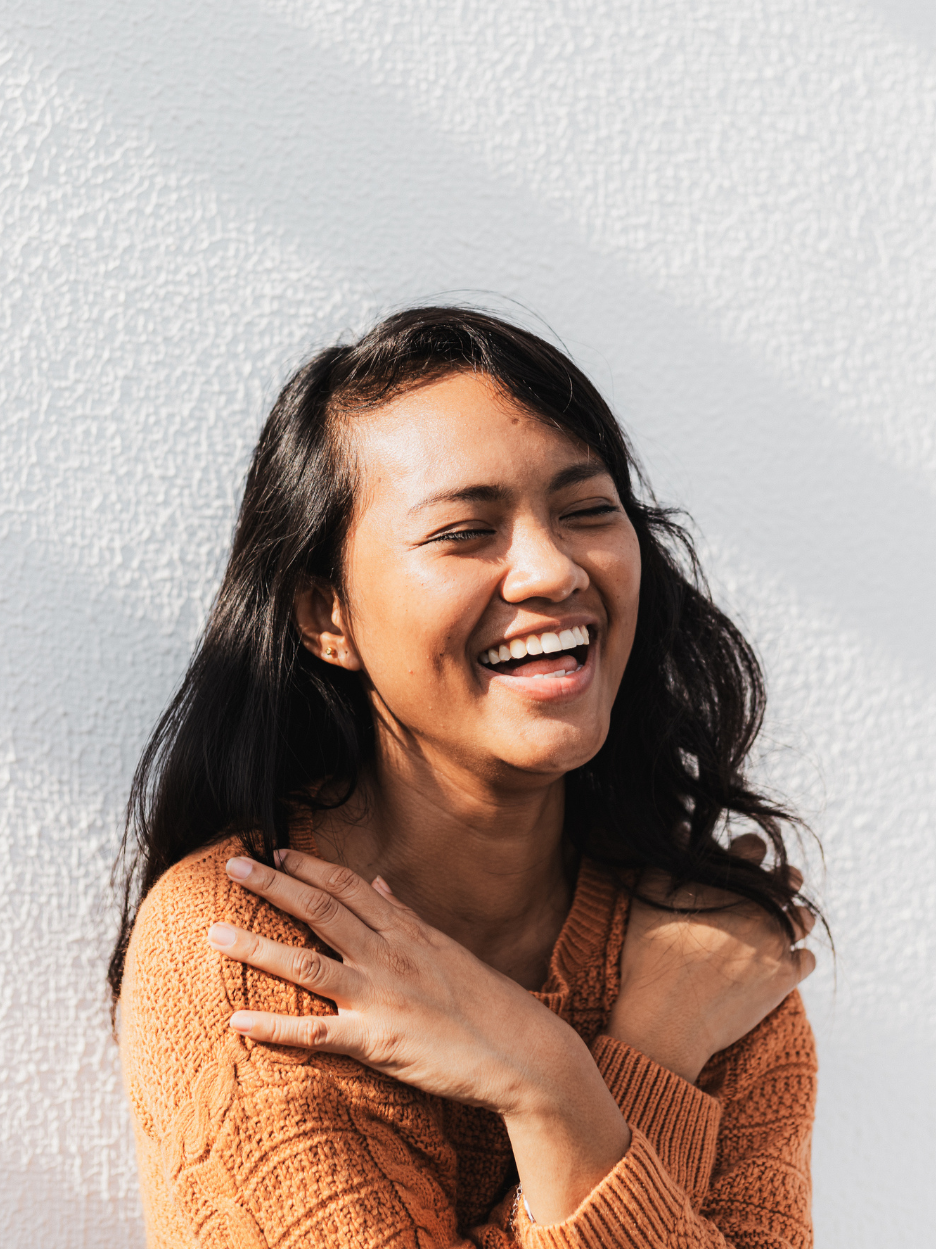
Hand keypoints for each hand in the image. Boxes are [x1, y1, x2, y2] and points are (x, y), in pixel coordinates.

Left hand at [209, 849, 630, 1224]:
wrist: (525, 1053)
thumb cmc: (489, 1001)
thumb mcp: (449, 948)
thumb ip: (408, 916)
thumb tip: (382, 883)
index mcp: (408, 931)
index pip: (349, 886)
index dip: (309, 866)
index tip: (275, 850)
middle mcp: (390, 955)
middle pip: (321, 910)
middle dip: (273, 885)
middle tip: (232, 865)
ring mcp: (382, 997)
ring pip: (306, 964)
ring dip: (256, 946)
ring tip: (212, 931)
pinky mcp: (378, 1043)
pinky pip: (316, 1034)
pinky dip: (274, 1028)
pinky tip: (236, 1022)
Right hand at [605, 835, 815, 1084]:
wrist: (666, 1019)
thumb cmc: (651, 956)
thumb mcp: (650, 898)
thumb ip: (669, 858)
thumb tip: (683, 827)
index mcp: (731, 882)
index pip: (755, 847)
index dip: (749, 850)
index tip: (743, 858)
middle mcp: (760, 907)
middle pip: (790, 880)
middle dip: (781, 880)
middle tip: (767, 890)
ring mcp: (776, 943)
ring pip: (803, 918)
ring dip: (793, 917)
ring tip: (774, 925)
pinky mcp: (785, 977)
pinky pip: (806, 958)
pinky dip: (794, 957)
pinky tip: (775, 959)